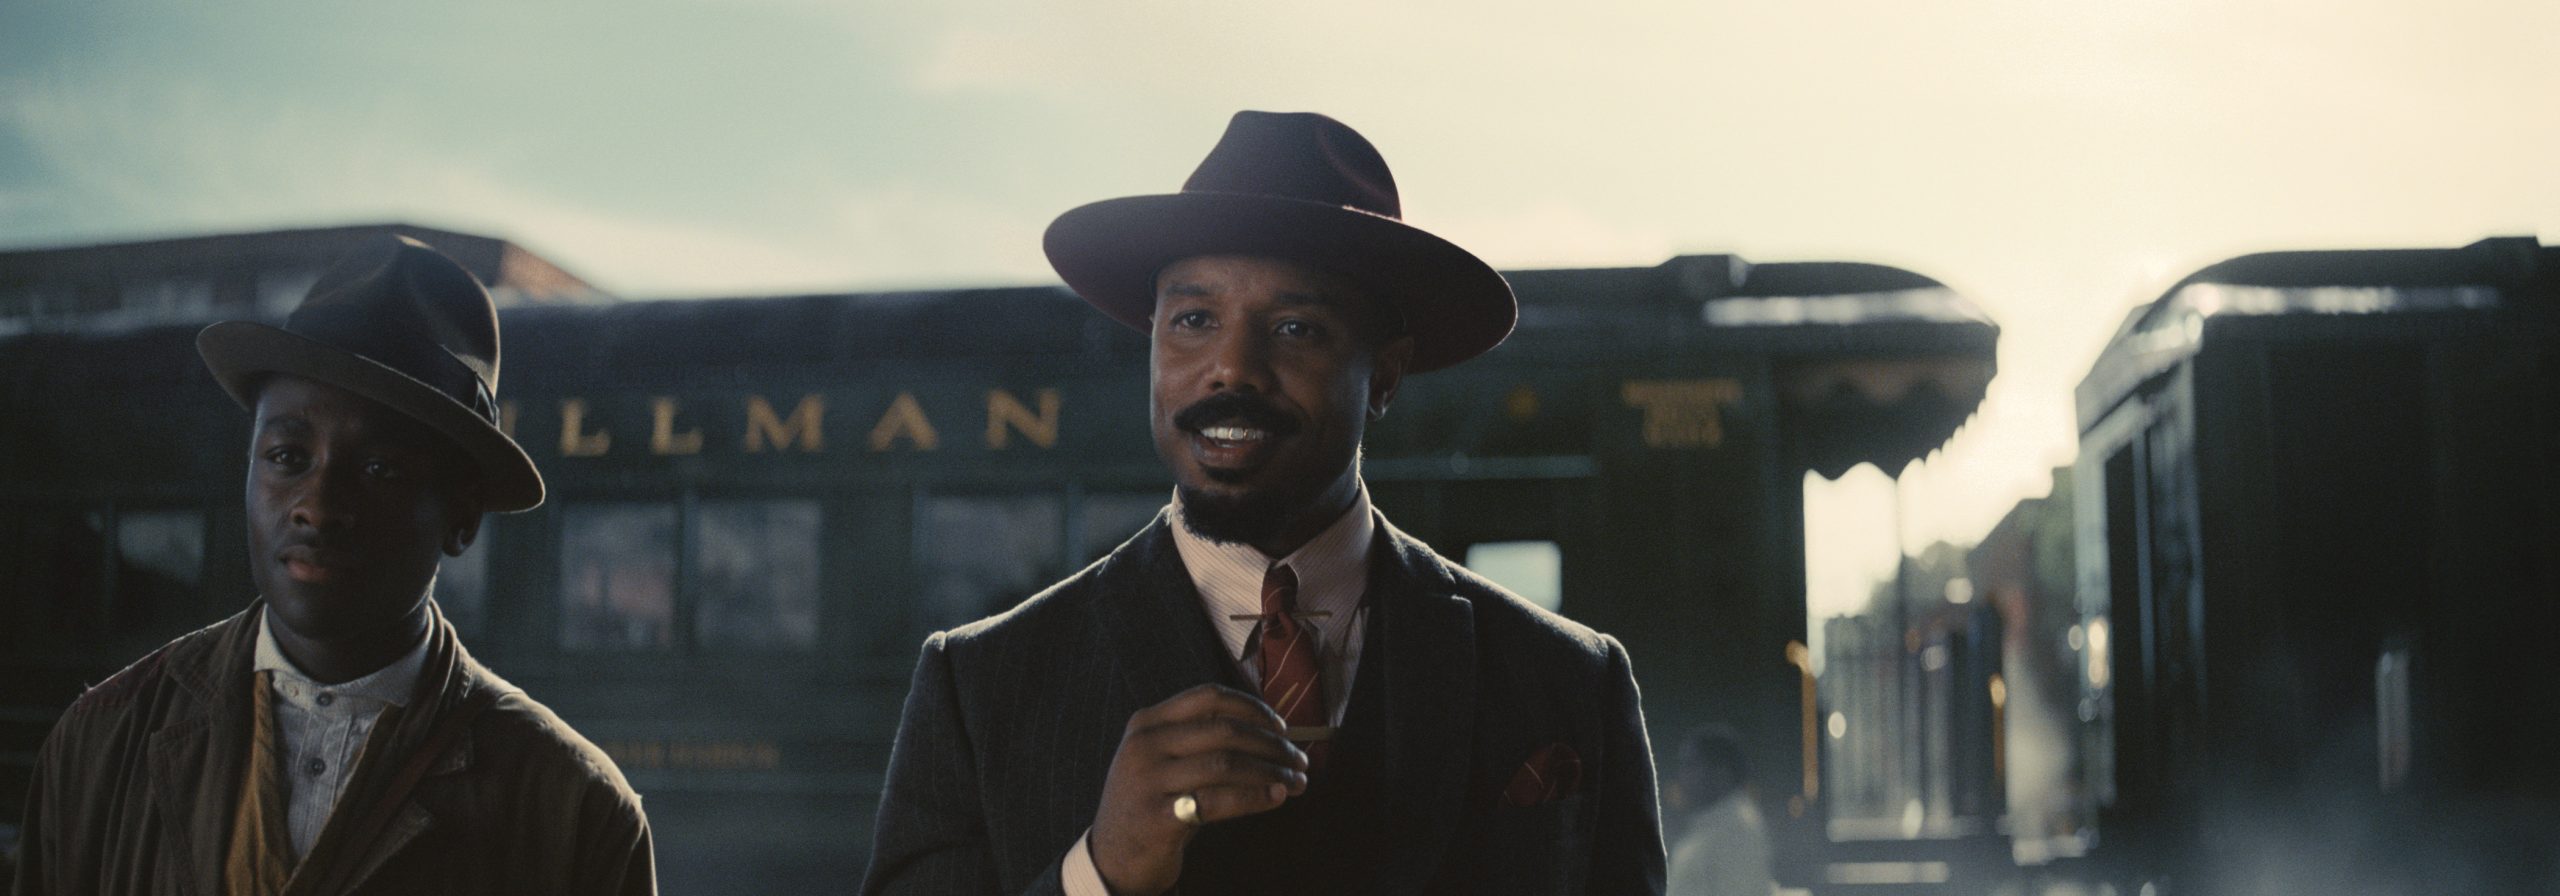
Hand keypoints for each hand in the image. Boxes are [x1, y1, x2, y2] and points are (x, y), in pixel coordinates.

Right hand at [1090, 683, 1308, 894]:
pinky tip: (1277, 797)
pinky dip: (1255, 797)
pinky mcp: (1158, 817)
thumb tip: (1272, 734)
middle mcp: (1144, 746)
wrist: (1112, 858)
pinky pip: (1218, 801)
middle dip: (1272, 744)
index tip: (1282, 727)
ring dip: (1271, 771)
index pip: (1209, 697)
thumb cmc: (1152, 804)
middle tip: (1300, 759)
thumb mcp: (1162, 760)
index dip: (1252, 707)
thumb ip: (1200, 740)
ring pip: (1226, 764)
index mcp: (1147, 723)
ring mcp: (1147, 781)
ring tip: (1298, 781)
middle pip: (1224, 730)